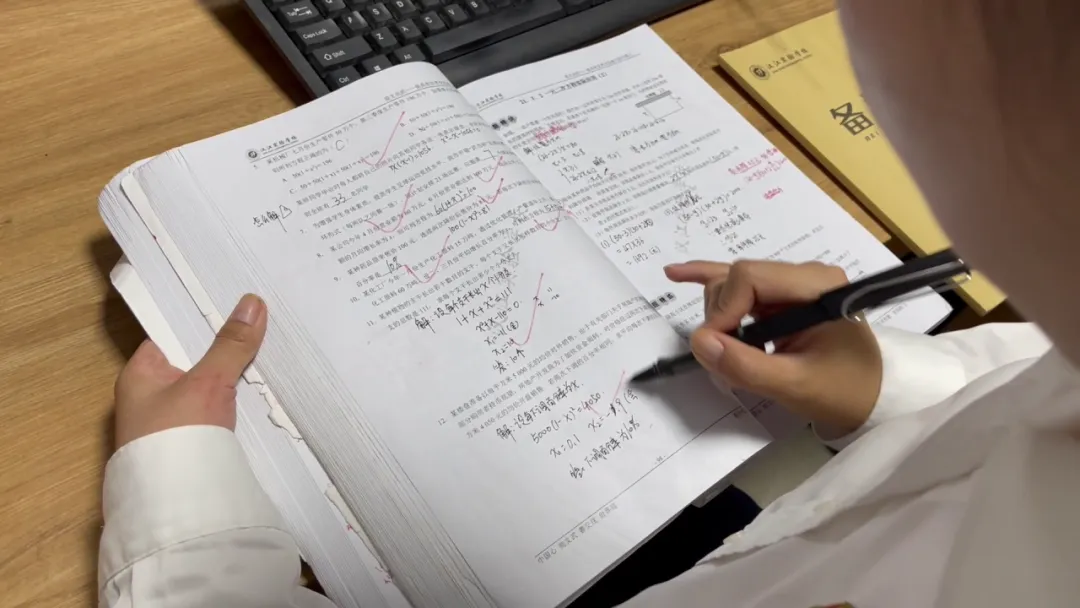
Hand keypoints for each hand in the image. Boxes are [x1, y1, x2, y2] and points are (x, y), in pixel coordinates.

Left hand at [113, 294, 267, 448]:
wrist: (175, 503)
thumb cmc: (177, 434)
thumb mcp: (208, 381)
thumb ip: (231, 344)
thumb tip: (252, 302)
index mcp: (140, 375)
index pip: (171, 336)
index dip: (201, 322)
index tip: (234, 306)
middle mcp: (149, 397)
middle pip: (192, 363)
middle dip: (223, 351)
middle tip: (260, 329)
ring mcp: (168, 424)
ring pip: (205, 390)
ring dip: (230, 380)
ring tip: (267, 356)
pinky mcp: (188, 446)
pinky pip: (214, 414)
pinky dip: (233, 405)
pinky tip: (258, 397)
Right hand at [665, 260, 881, 433]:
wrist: (872, 397)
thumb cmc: (843, 390)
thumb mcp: (795, 385)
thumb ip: (746, 365)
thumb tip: (699, 342)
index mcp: (816, 285)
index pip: (748, 278)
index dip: (724, 312)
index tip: (719, 350)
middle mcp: (802, 275)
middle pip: (735, 279)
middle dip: (721, 318)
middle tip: (729, 359)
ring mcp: (790, 285)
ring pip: (731, 286)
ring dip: (720, 319)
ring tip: (734, 353)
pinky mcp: (780, 297)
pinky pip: (738, 284)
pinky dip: (707, 280)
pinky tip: (676, 274)